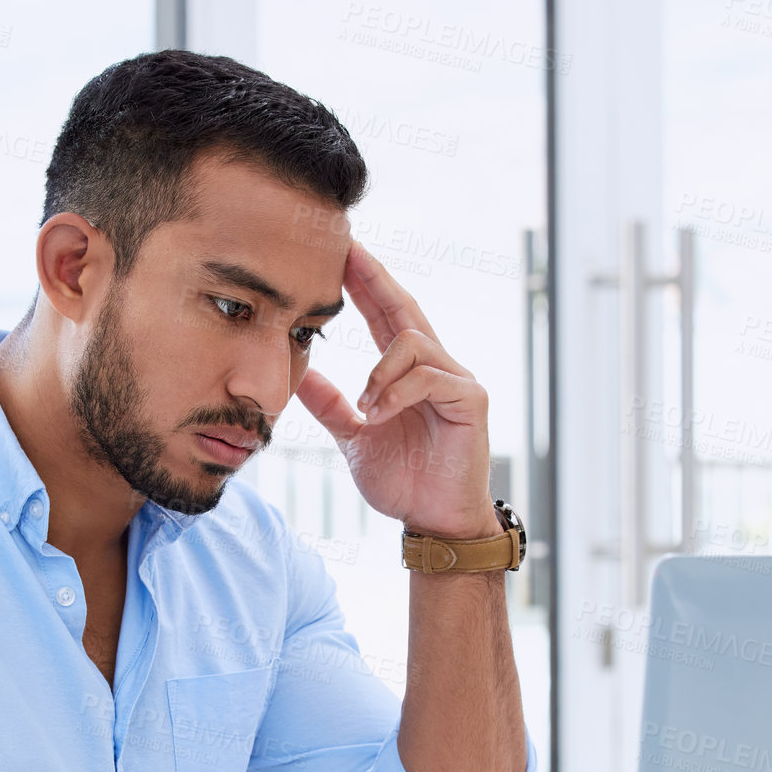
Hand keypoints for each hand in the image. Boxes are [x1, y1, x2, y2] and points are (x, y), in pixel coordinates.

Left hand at [294, 241, 497, 538]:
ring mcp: (457, 381)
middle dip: (375, 280)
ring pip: (413, 342)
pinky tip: (379, 415)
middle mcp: (436, 367)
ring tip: (366, 407)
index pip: (384, 316)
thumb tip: (301, 374)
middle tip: (348, 251)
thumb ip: (331, 405)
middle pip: (405, 309)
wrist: (431, 521)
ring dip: (379, 371)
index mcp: (407, 373)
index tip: (340, 254)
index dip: (365, 284)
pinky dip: (397, 393)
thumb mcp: (354, 438)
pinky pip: (429, 377)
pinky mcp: (470, 400)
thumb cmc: (403, 481)